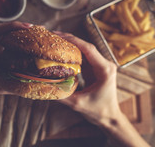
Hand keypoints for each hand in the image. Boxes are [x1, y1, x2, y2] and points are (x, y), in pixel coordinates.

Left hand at [0, 21, 31, 104]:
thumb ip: (6, 87)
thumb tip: (25, 86)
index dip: (14, 26)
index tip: (28, 27)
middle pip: (1, 30)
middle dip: (17, 28)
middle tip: (34, 30)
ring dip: (14, 35)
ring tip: (30, 37)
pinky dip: (9, 44)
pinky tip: (19, 49)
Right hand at [56, 32, 149, 146]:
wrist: (110, 118)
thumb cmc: (99, 111)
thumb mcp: (78, 104)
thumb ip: (62, 95)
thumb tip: (44, 85)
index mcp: (105, 70)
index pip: (89, 49)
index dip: (74, 41)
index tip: (60, 36)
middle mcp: (105, 64)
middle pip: (86, 47)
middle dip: (70, 40)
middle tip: (53, 35)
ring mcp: (100, 66)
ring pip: (84, 50)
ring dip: (71, 45)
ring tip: (55, 41)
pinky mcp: (95, 69)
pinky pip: (83, 58)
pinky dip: (72, 54)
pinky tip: (61, 52)